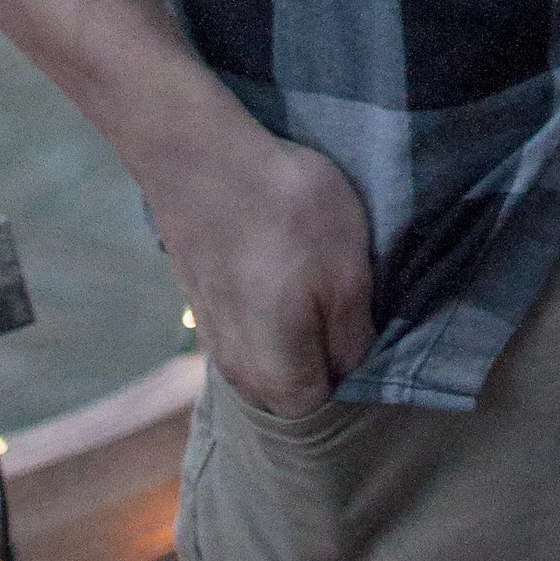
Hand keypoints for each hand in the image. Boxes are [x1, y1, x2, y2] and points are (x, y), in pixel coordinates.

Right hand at [136, 104, 377, 415]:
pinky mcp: (201, 301)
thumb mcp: (349, 274)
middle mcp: (237, 372)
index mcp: (276, 378)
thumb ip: (352, 335)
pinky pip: (245, 321)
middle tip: (336, 286)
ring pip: (267, 349)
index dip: (348, 360)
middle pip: (292, 379)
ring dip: (291, 320)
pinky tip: (273, 256)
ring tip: (304, 266)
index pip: (323, 399)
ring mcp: (211, 337)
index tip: (358, 312)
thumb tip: (348, 364)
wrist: (203, 160)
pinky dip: (264, 299)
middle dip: (318, 344)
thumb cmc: (287, 216)